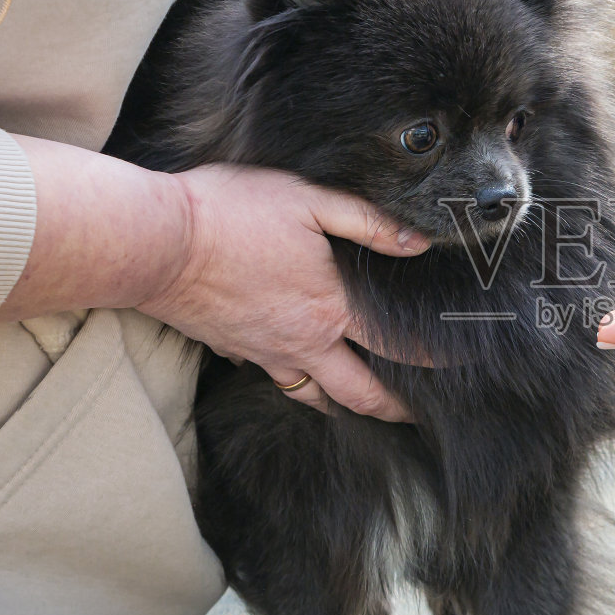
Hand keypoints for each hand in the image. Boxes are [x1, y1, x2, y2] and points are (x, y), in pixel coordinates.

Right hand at [138, 164, 427, 420]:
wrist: (156, 243)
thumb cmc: (230, 213)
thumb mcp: (308, 200)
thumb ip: (367, 222)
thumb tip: (419, 242)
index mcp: (331, 306)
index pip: (398, 345)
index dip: (433, 359)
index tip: (457, 367)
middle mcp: (304, 341)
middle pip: (361, 393)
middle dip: (395, 409)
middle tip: (419, 414)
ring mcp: (266, 352)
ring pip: (317, 397)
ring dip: (346, 405)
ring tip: (366, 407)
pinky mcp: (235, 350)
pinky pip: (274, 378)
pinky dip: (297, 384)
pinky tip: (302, 374)